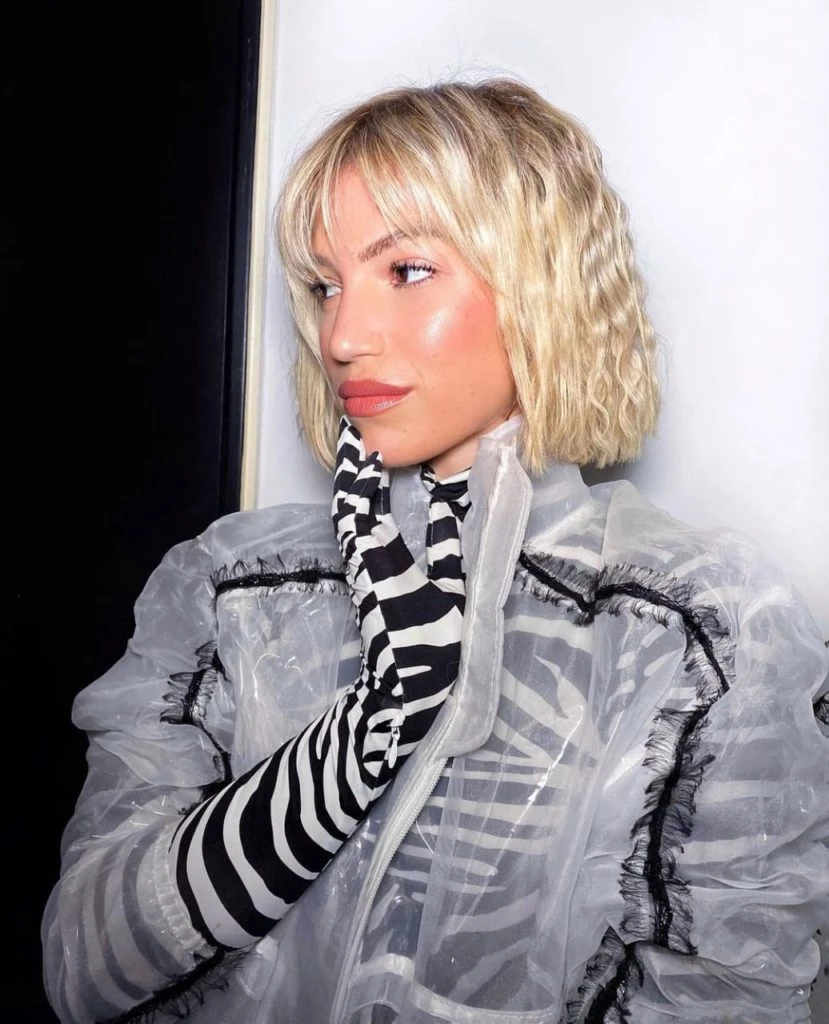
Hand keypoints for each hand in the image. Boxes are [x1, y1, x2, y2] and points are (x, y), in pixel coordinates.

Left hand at [331, 417, 463, 704]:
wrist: (401, 693)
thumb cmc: (428, 646)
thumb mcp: (449, 589)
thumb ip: (446, 542)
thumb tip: (446, 498)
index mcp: (377, 552)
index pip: (360, 495)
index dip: (359, 463)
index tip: (363, 432)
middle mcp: (361, 554)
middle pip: (349, 499)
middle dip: (353, 465)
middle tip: (360, 431)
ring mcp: (359, 566)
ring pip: (349, 514)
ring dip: (354, 484)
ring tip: (365, 455)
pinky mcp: (364, 578)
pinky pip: (356, 532)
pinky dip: (361, 507)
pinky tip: (373, 500)